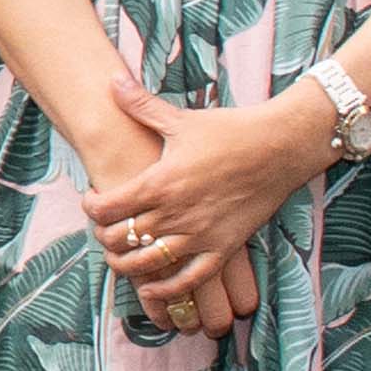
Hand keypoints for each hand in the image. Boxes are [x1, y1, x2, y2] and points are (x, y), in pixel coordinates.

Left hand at [77, 87, 327, 314]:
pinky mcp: (222, 249)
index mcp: (159, 182)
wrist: (280, 147)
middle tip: (104, 229)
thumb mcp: (181, 118)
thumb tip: (112, 80)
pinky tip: (152, 290)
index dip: (90, 208)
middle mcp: (175, 214)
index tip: (93, 202)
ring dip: (125, 266)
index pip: (106, 208)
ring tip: (119, 258)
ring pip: (147, 265)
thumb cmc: (230, 131)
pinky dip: (166, 290)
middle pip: (119, 239)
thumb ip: (141, 105)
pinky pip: (188, 280)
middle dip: (104, 237)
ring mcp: (198, 235)